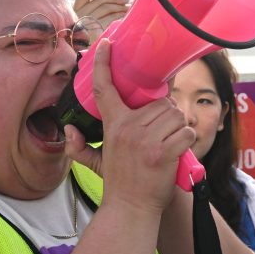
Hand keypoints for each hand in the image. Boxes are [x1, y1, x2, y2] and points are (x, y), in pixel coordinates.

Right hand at [67, 41, 194, 214]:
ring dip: (178, 126)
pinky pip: (185, 131)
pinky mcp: (164, 152)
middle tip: (162, 132)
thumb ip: (79, 147)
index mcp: (113, 126)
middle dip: (167, 114)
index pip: (105, 88)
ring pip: (175, 114)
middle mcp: (128, 129)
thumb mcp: (96, 162)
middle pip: (161, 102)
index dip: (105, 63)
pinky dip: (187, 140)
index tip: (107, 43)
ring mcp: (146, 140)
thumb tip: (67, 131)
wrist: (132, 210)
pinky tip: (178, 151)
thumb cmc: (119, 183)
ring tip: (169, 141)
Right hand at [72, 0, 130, 39]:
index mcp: (74, 11)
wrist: (78, 55)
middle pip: (100, 1)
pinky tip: (125, 16)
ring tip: (128, 8)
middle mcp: (81, 15)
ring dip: (120, 7)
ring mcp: (89, 23)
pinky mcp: (97, 31)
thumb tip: (109, 3)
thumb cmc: (82, 39)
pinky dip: (120, 16)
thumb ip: (88, 13)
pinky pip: (112, 19)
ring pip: (107, 8)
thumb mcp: (79, 24)